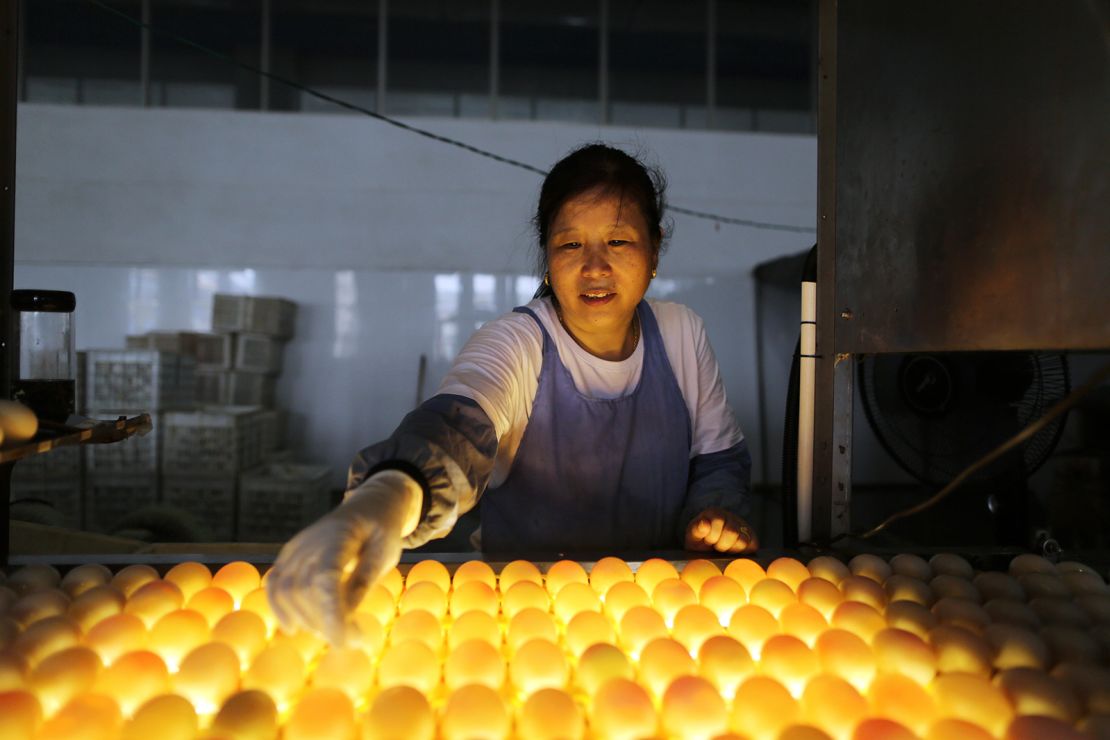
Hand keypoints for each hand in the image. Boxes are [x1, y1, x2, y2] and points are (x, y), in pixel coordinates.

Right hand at [266, 470, 421, 644]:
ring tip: (335, 633)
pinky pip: (274, 585)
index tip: (344, 642)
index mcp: (338, 536)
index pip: (324, 579)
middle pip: (304, 590)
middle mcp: (309, 541)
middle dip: (324, 623)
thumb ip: (363, 582)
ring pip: (286, 592)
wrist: (368, 506)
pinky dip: (280, 609)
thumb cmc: (380, 531)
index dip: (329, 614)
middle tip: (354, 640)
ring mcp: (294, 549)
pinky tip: (295, 629)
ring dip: (307, 621)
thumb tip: (346, 618)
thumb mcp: (385, 553)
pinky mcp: (288, 558)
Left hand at [684, 506, 757, 552]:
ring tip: (724, 549)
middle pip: (732, 532)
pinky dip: (742, 552)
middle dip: (721, 544)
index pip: (718, 521)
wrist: (707, 552)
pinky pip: (752, 546)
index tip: (707, 541)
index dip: (712, 536)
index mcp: (715, 512)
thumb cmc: (699, 543)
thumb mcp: (693, 537)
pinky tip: (733, 551)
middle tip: (716, 546)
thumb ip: (696, 530)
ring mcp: (743, 526)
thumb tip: (704, 523)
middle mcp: (731, 516)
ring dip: (731, 550)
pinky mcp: (752, 538)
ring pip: (743, 541)